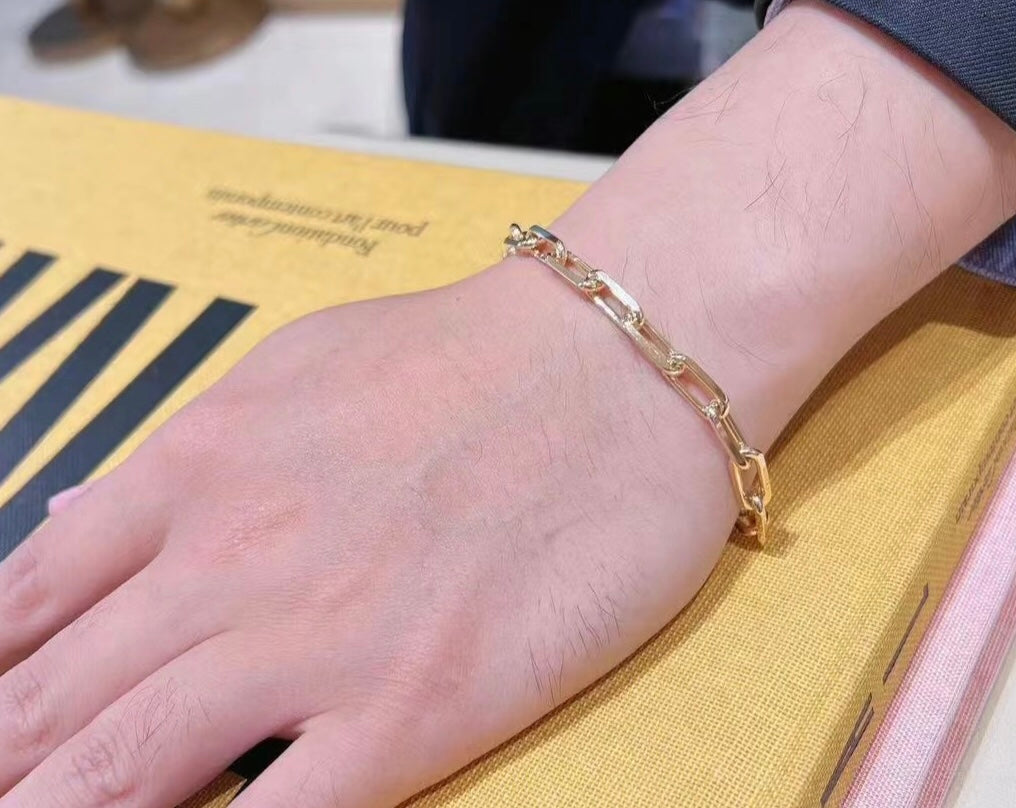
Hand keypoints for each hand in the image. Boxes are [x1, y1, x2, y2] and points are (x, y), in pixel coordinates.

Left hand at [0, 260, 731, 807]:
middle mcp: (231, 560)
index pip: (18, 601)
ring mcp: (317, 644)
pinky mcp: (415, 709)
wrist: (619, 363)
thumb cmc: (473, 355)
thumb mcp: (298, 368)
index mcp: (196, 468)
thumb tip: (98, 514)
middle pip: (45, 704)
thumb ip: (194, 455)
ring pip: (120, 775)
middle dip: (4, 761)